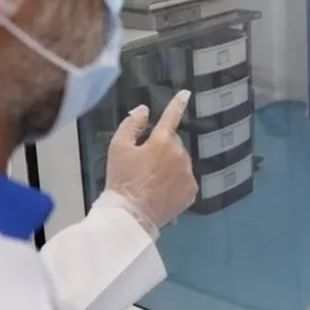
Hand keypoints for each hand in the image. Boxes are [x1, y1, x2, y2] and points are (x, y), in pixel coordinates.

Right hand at [103, 91, 197, 236]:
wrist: (131, 216)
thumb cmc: (121, 180)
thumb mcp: (117, 148)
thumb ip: (131, 125)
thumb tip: (143, 110)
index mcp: (162, 141)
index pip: (171, 117)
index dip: (177, 104)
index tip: (186, 94)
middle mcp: (180, 154)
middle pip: (172, 143)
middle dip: (162, 148)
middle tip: (144, 164)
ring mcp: (188, 173)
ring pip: (180, 161)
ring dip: (170, 164)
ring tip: (151, 180)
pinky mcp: (191, 191)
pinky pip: (185, 179)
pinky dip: (176, 181)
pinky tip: (161, 191)